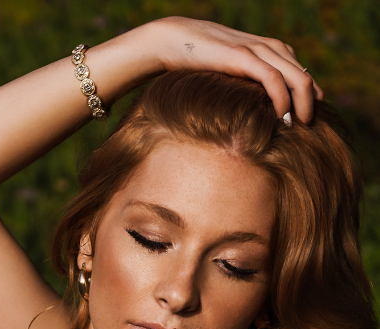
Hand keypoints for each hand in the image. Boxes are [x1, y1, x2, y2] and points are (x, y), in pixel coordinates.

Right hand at [149, 17, 322, 123]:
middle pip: (304, 76)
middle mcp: (269, 48)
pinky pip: (272, 77)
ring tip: (301, 126)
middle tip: (310, 129)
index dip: (309, 99)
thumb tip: (257, 115)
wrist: (175, 40)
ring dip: (302, 103)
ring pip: (295, 76)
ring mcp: (256, 50)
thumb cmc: (200, 63)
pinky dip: (281, 97)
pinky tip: (282, 116)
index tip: (306, 124)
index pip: (301, 74)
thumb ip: (248, 86)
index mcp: (270, 51)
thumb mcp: (231, 75)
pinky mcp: (242, 56)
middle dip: (311, 103)